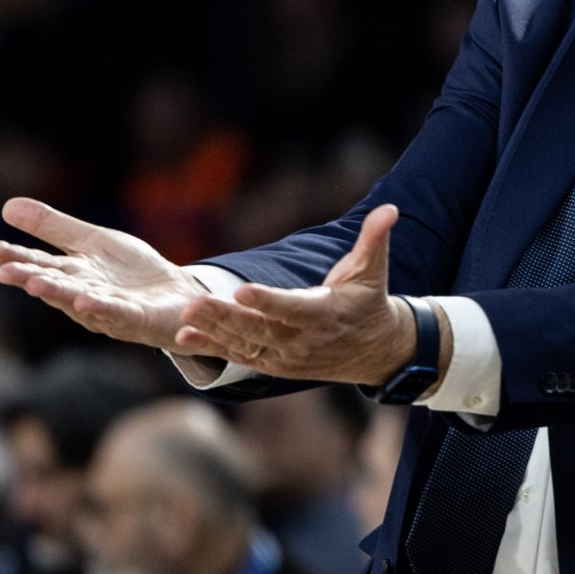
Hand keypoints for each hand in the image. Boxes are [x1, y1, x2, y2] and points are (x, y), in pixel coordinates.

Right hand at [0, 197, 203, 352]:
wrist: (177, 296)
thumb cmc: (131, 272)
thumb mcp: (92, 242)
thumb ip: (53, 227)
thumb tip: (6, 205)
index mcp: (73, 274)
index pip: (40, 264)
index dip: (16, 257)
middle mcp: (85, 294)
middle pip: (54, 285)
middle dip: (29, 279)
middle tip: (4, 272)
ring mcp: (110, 309)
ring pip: (80, 301)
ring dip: (58, 294)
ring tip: (36, 285)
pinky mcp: (138, 318)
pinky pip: (119, 313)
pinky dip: (102, 307)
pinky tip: (85, 299)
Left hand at [174, 204, 420, 384]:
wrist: (376, 351)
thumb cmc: (368, 301)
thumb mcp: (373, 270)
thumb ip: (375, 239)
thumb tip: (389, 209)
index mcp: (324, 314)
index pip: (291, 308)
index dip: (267, 301)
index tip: (241, 290)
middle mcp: (303, 340)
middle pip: (259, 330)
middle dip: (225, 318)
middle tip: (195, 304)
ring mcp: (287, 357)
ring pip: (245, 345)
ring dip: (213, 333)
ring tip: (185, 319)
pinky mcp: (276, 365)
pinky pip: (241, 357)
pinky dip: (214, 348)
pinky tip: (186, 337)